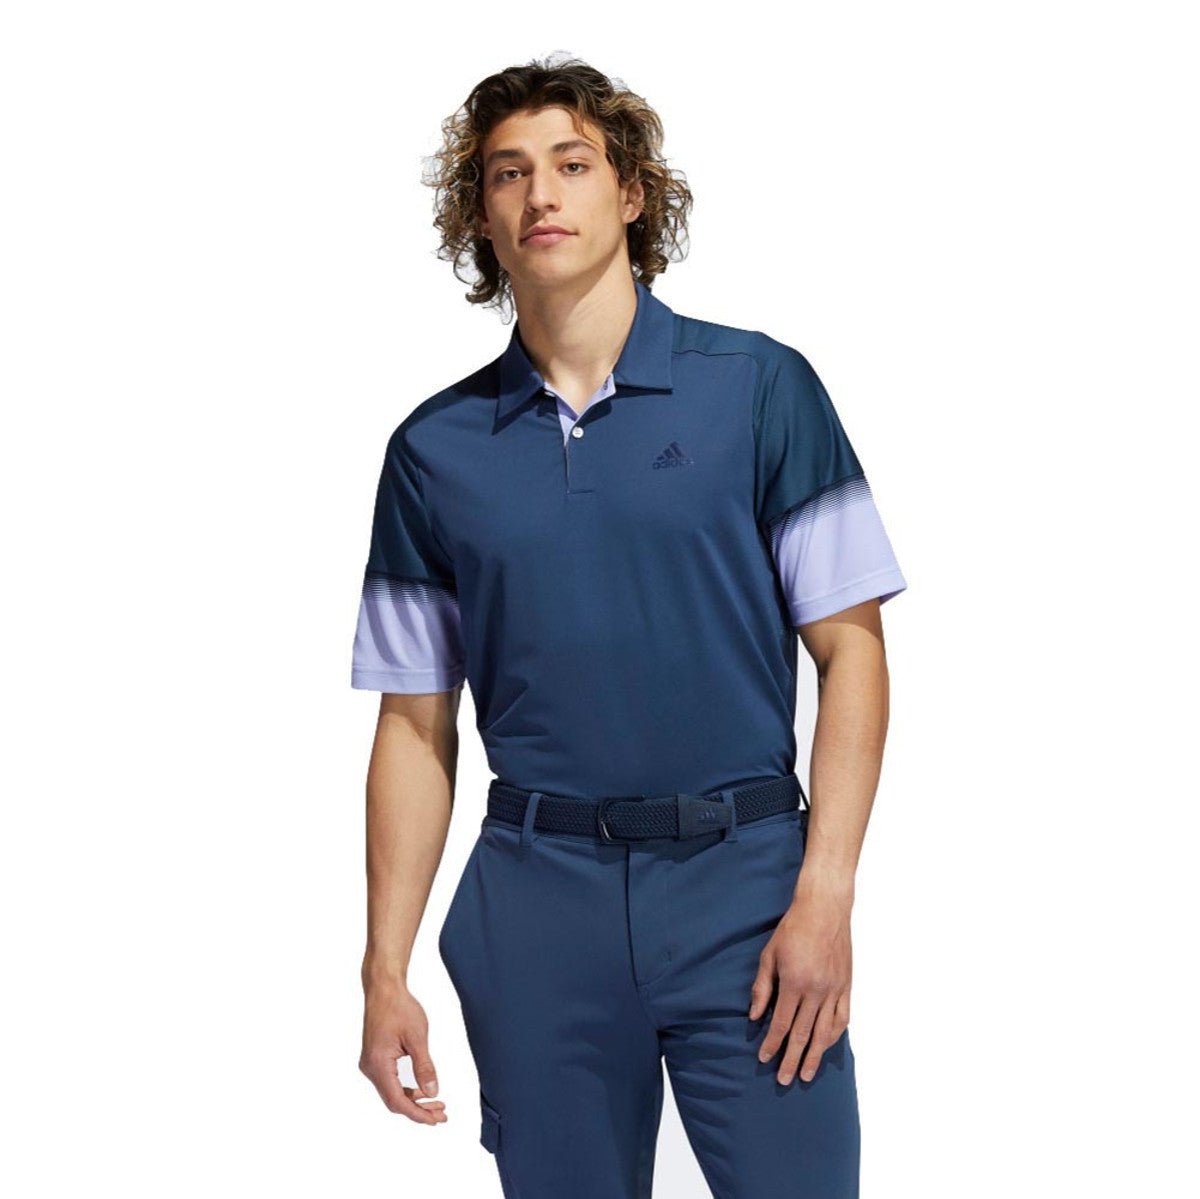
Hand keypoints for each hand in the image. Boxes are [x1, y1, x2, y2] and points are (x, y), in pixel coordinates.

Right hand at [359, 978, 446, 1123]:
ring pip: (391, 1092)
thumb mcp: (417, 1037)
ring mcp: (370, 1064)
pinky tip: (421, 1090)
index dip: (418, 1114)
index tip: (436, 1119)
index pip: (398, 1101)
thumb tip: (433, 1093)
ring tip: (436, 1104)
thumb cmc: (400, 1008)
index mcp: (378, 1064)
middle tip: (442, 1114)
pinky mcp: (374, 1058)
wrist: (384, 989)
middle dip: (418, 1110)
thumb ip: (425, 1067)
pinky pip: (389, 1082)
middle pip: (394, 1101)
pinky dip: (405, 1089)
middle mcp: (370, 1068)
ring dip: (413, 1100)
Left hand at [747, 887, 852, 1084]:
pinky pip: (842, 1018)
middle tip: (785, 1080)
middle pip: (803, 1034)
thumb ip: (762, 987)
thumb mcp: (769, 954)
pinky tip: (827, 1046)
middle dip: (792, 1059)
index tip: (765, 1059)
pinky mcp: (846, 986)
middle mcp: (816, 990)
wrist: (824, 909)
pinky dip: (834, 1035)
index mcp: (794, 983)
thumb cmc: (793, 929)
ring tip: (806, 1073)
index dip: (772, 1044)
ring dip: (815, 1055)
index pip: (781, 1023)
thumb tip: (755, 1016)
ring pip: (824, 1032)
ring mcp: (834, 990)